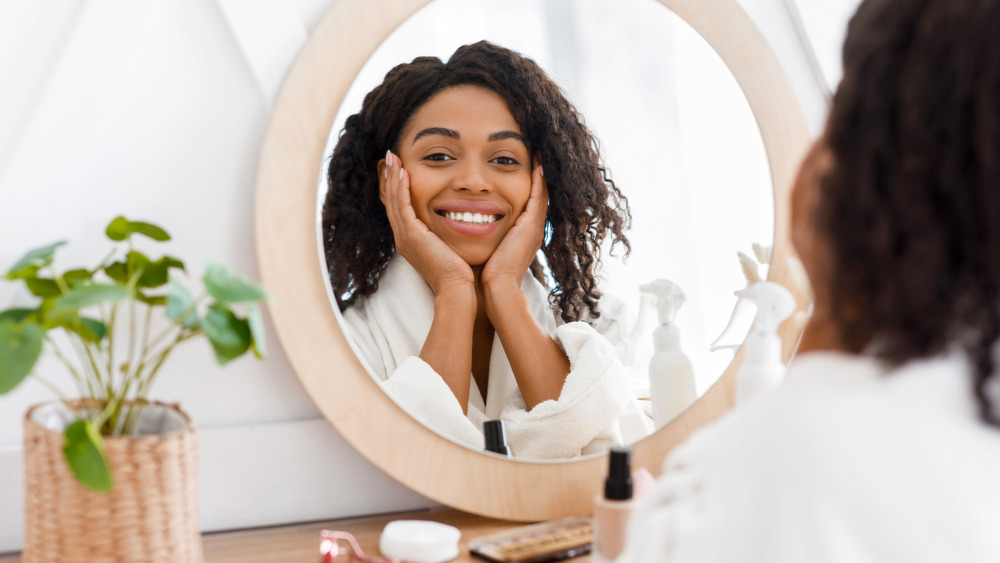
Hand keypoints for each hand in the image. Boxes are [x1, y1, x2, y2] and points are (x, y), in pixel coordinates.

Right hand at [381, 150, 473, 296]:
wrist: (456, 289)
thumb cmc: (459, 273)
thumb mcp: (448, 249)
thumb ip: (445, 235)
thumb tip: (457, 222)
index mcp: (410, 241)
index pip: (400, 209)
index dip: (398, 188)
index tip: (400, 169)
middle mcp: (403, 238)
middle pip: (392, 202)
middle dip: (391, 178)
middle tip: (391, 157)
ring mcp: (405, 237)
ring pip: (394, 201)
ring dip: (393, 177)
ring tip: (393, 158)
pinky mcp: (412, 236)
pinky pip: (403, 206)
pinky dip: (401, 188)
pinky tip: (403, 172)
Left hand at [481, 164, 547, 293]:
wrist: (498, 288)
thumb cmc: (488, 276)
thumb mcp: (490, 253)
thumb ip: (486, 241)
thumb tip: (470, 232)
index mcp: (524, 236)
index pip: (529, 207)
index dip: (529, 189)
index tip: (525, 171)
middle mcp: (533, 230)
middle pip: (539, 198)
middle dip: (538, 178)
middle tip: (536, 158)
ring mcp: (534, 228)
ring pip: (541, 195)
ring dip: (540, 175)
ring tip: (538, 155)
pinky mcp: (530, 226)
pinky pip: (538, 197)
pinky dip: (538, 181)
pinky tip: (537, 165)